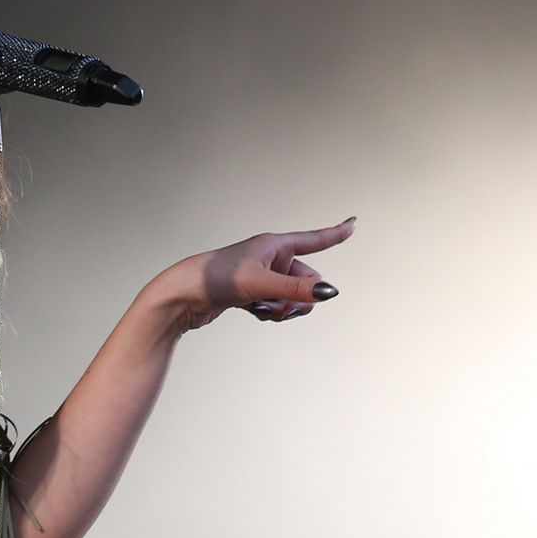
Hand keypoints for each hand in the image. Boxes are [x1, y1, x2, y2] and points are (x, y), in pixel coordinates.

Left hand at [156, 217, 355, 331]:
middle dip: (297, 298)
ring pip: (292, 297)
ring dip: (283, 309)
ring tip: (260, 310)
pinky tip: (253, 313)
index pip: (313, 239)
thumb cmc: (215, 278)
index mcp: (274, 245)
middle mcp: (271, 258)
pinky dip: (270, 313)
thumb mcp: (260, 284)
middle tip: (277, 305)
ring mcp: (263, 276)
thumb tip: (327, 292)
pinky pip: (277, 306)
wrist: (183, 295)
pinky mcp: (252, 293)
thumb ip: (295, 289)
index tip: (352, 224)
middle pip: (306, 280)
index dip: (335, 234)